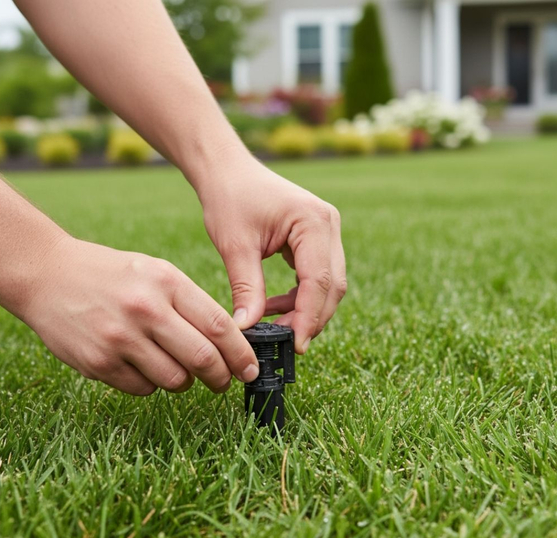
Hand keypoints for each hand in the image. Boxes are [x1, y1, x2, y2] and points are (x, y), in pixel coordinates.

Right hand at [21, 237, 258, 395]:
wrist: (47, 274)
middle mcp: (145, 309)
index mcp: (166, 282)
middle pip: (202, 359)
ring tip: (178, 369)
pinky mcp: (98, 363)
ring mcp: (120, 338)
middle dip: (221, 377)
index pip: (219, 326)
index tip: (250, 369)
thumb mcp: (156, 273)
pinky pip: (143, 389)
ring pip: (174, 381)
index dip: (241, 353)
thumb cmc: (112, 274)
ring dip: (185, 382)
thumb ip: (191, 304)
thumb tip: (228, 344)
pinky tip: (142, 365)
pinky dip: (151, 384)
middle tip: (223, 382)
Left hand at [198, 157, 346, 353]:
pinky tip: (274, 306)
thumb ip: (246, 288)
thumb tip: (247, 330)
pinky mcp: (317, 239)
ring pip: (327, 284)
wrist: (227, 171)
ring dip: (306, 310)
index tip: (296, 345)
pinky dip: (300, 297)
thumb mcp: (235, 246)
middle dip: (311, 318)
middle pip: (331, 285)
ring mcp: (326, 231)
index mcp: (313, 221)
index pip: (318, 280)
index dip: (309, 317)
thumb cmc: (229, 198)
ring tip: (274, 324)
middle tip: (285, 342)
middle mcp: (328, 224)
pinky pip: (317, 276)